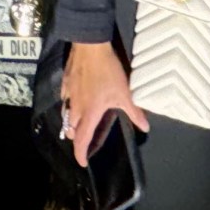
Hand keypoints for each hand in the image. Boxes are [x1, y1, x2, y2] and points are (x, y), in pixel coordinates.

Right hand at [63, 40, 148, 162]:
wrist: (90, 47)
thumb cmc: (107, 72)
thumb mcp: (124, 93)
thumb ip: (134, 112)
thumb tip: (145, 128)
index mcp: (89, 113)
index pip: (82, 140)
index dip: (81, 153)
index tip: (82, 162)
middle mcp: (76, 107)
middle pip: (71, 129)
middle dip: (76, 138)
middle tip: (82, 140)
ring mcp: (68, 94)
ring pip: (65, 114)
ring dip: (70, 123)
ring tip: (76, 124)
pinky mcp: (65, 81)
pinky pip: (64, 98)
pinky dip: (68, 104)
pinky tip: (72, 99)